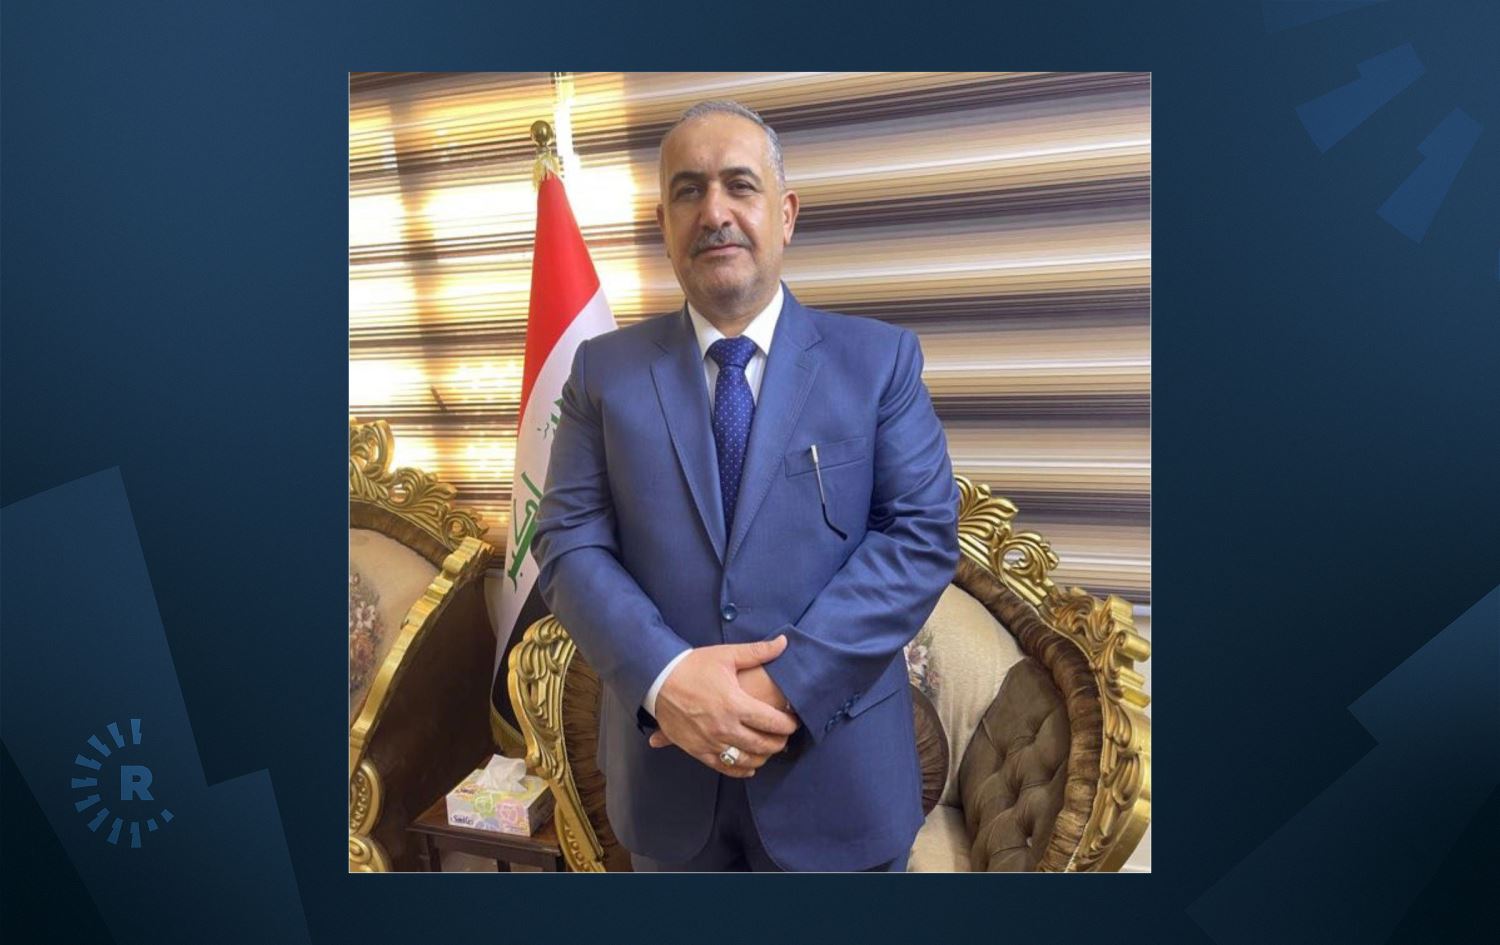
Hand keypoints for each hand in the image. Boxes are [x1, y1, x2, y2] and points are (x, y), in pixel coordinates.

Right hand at [647, 635, 799, 776]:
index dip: (788, 724)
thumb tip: (784, 642)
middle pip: (762, 745)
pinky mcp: (696, 750)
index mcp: (735, 704)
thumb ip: (758, 652)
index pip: (772, 722)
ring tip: (769, 749)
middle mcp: (724, 727)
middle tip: (785, 737)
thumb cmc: (693, 666)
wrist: (658, 680)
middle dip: (779, 742)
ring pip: (746, 760)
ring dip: (763, 757)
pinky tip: (749, 765)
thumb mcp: (727, 655)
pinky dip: (741, 770)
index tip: (794, 722)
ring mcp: (710, 741)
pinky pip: (724, 767)